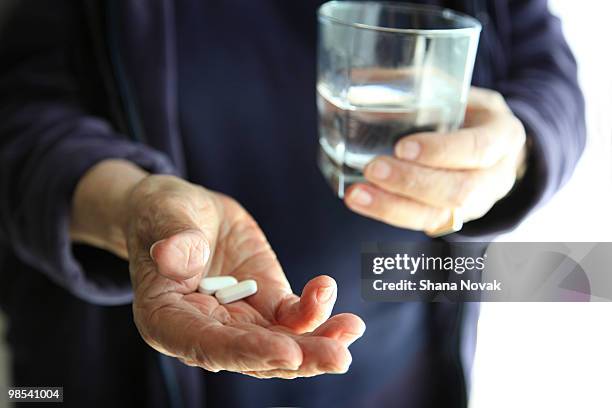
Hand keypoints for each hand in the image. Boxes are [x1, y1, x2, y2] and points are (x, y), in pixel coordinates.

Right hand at [124, 175, 364, 377]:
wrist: (186, 211)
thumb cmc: (162, 215)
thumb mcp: (163, 218)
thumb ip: (172, 240)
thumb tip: (170, 254)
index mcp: (168, 320)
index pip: (209, 347)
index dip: (248, 353)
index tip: (288, 352)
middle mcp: (207, 330)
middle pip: (256, 356)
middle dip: (299, 357)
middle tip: (338, 356)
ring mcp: (241, 319)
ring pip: (283, 343)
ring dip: (319, 341)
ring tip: (352, 328)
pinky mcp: (267, 302)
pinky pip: (295, 316)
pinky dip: (318, 309)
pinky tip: (330, 290)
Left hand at [345, 87, 526, 234]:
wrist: (490, 147)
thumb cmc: (465, 112)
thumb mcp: (456, 91)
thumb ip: (417, 84)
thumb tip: (359, 77)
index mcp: (504, 135)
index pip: (478, 148)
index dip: (441, 151)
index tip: (403, 146)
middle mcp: (496, 176)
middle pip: (459, 190)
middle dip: (411, 182)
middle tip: (373, 168)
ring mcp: (476, 203)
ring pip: (438, 215)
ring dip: (393, 205)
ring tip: (357, 194)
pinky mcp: (451, 218)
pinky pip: (421, 223)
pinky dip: (388, 212)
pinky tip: (361, 200)